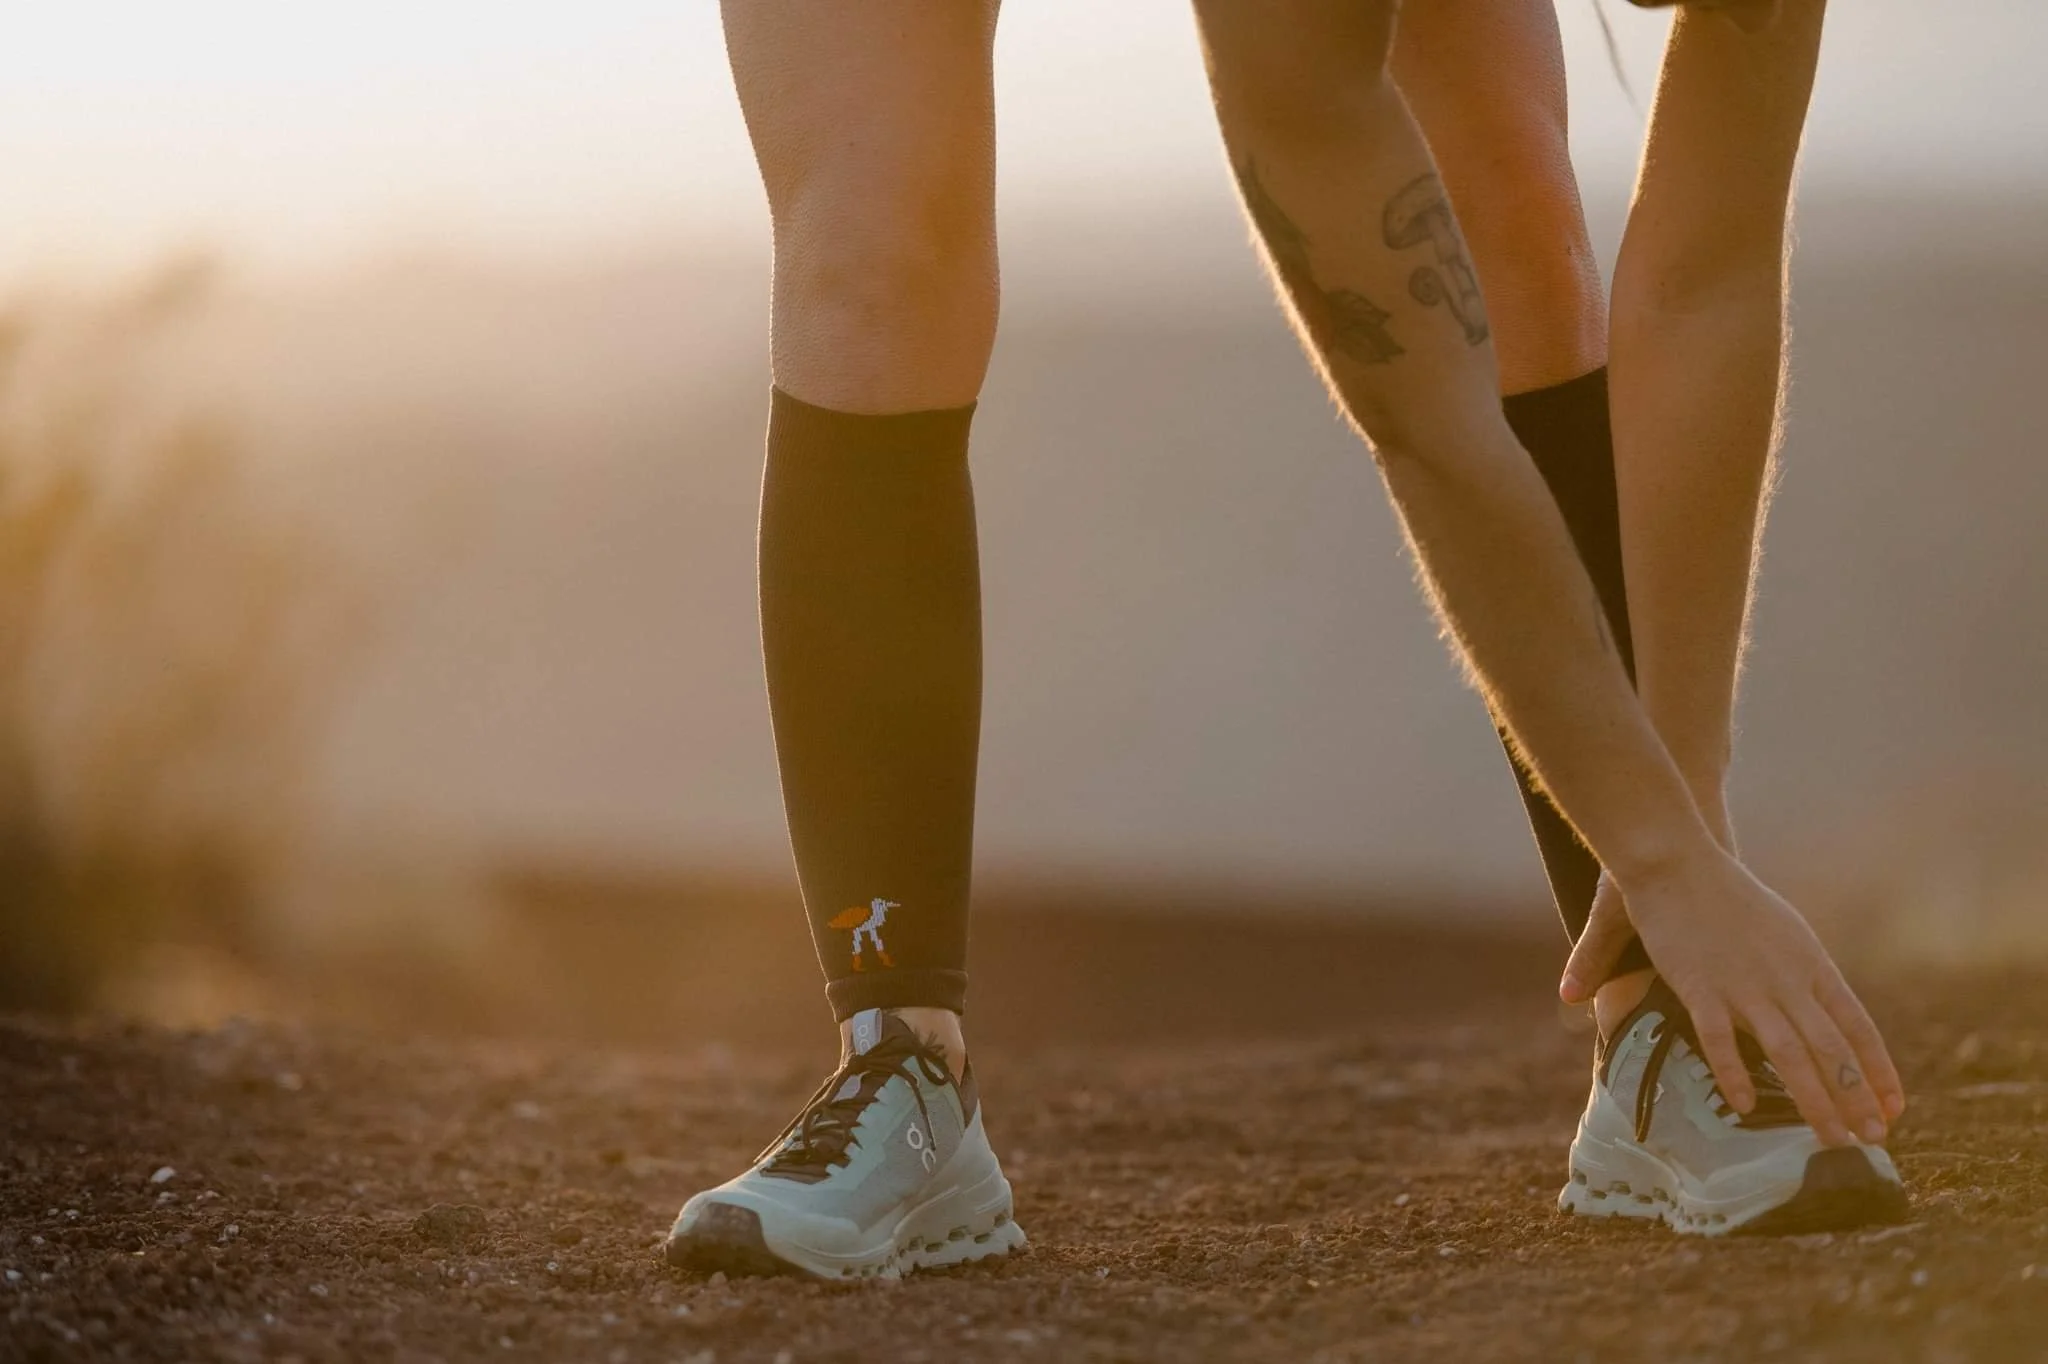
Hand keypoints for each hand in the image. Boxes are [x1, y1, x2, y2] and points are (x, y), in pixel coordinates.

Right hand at [1564, 847, 1905, 1146]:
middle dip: (1857, 1098)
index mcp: (1812, 965)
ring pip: (1790, 1053)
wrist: (1680, 862)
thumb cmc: (1728, 896)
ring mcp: (1746, 986)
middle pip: (1832, 1049)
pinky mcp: (1701, 988)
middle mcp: (1788, 980)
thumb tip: (1812, 1009)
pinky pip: (1720, 1040)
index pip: (1857, 1026)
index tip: (1894, 1107)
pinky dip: (1735, 1074)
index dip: (1878, 1070)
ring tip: (1833, 1140)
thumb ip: (1798, 974)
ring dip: (1815, 1101)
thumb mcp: (1782, 932)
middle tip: (1873, 1140)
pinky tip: (1747, 1107)